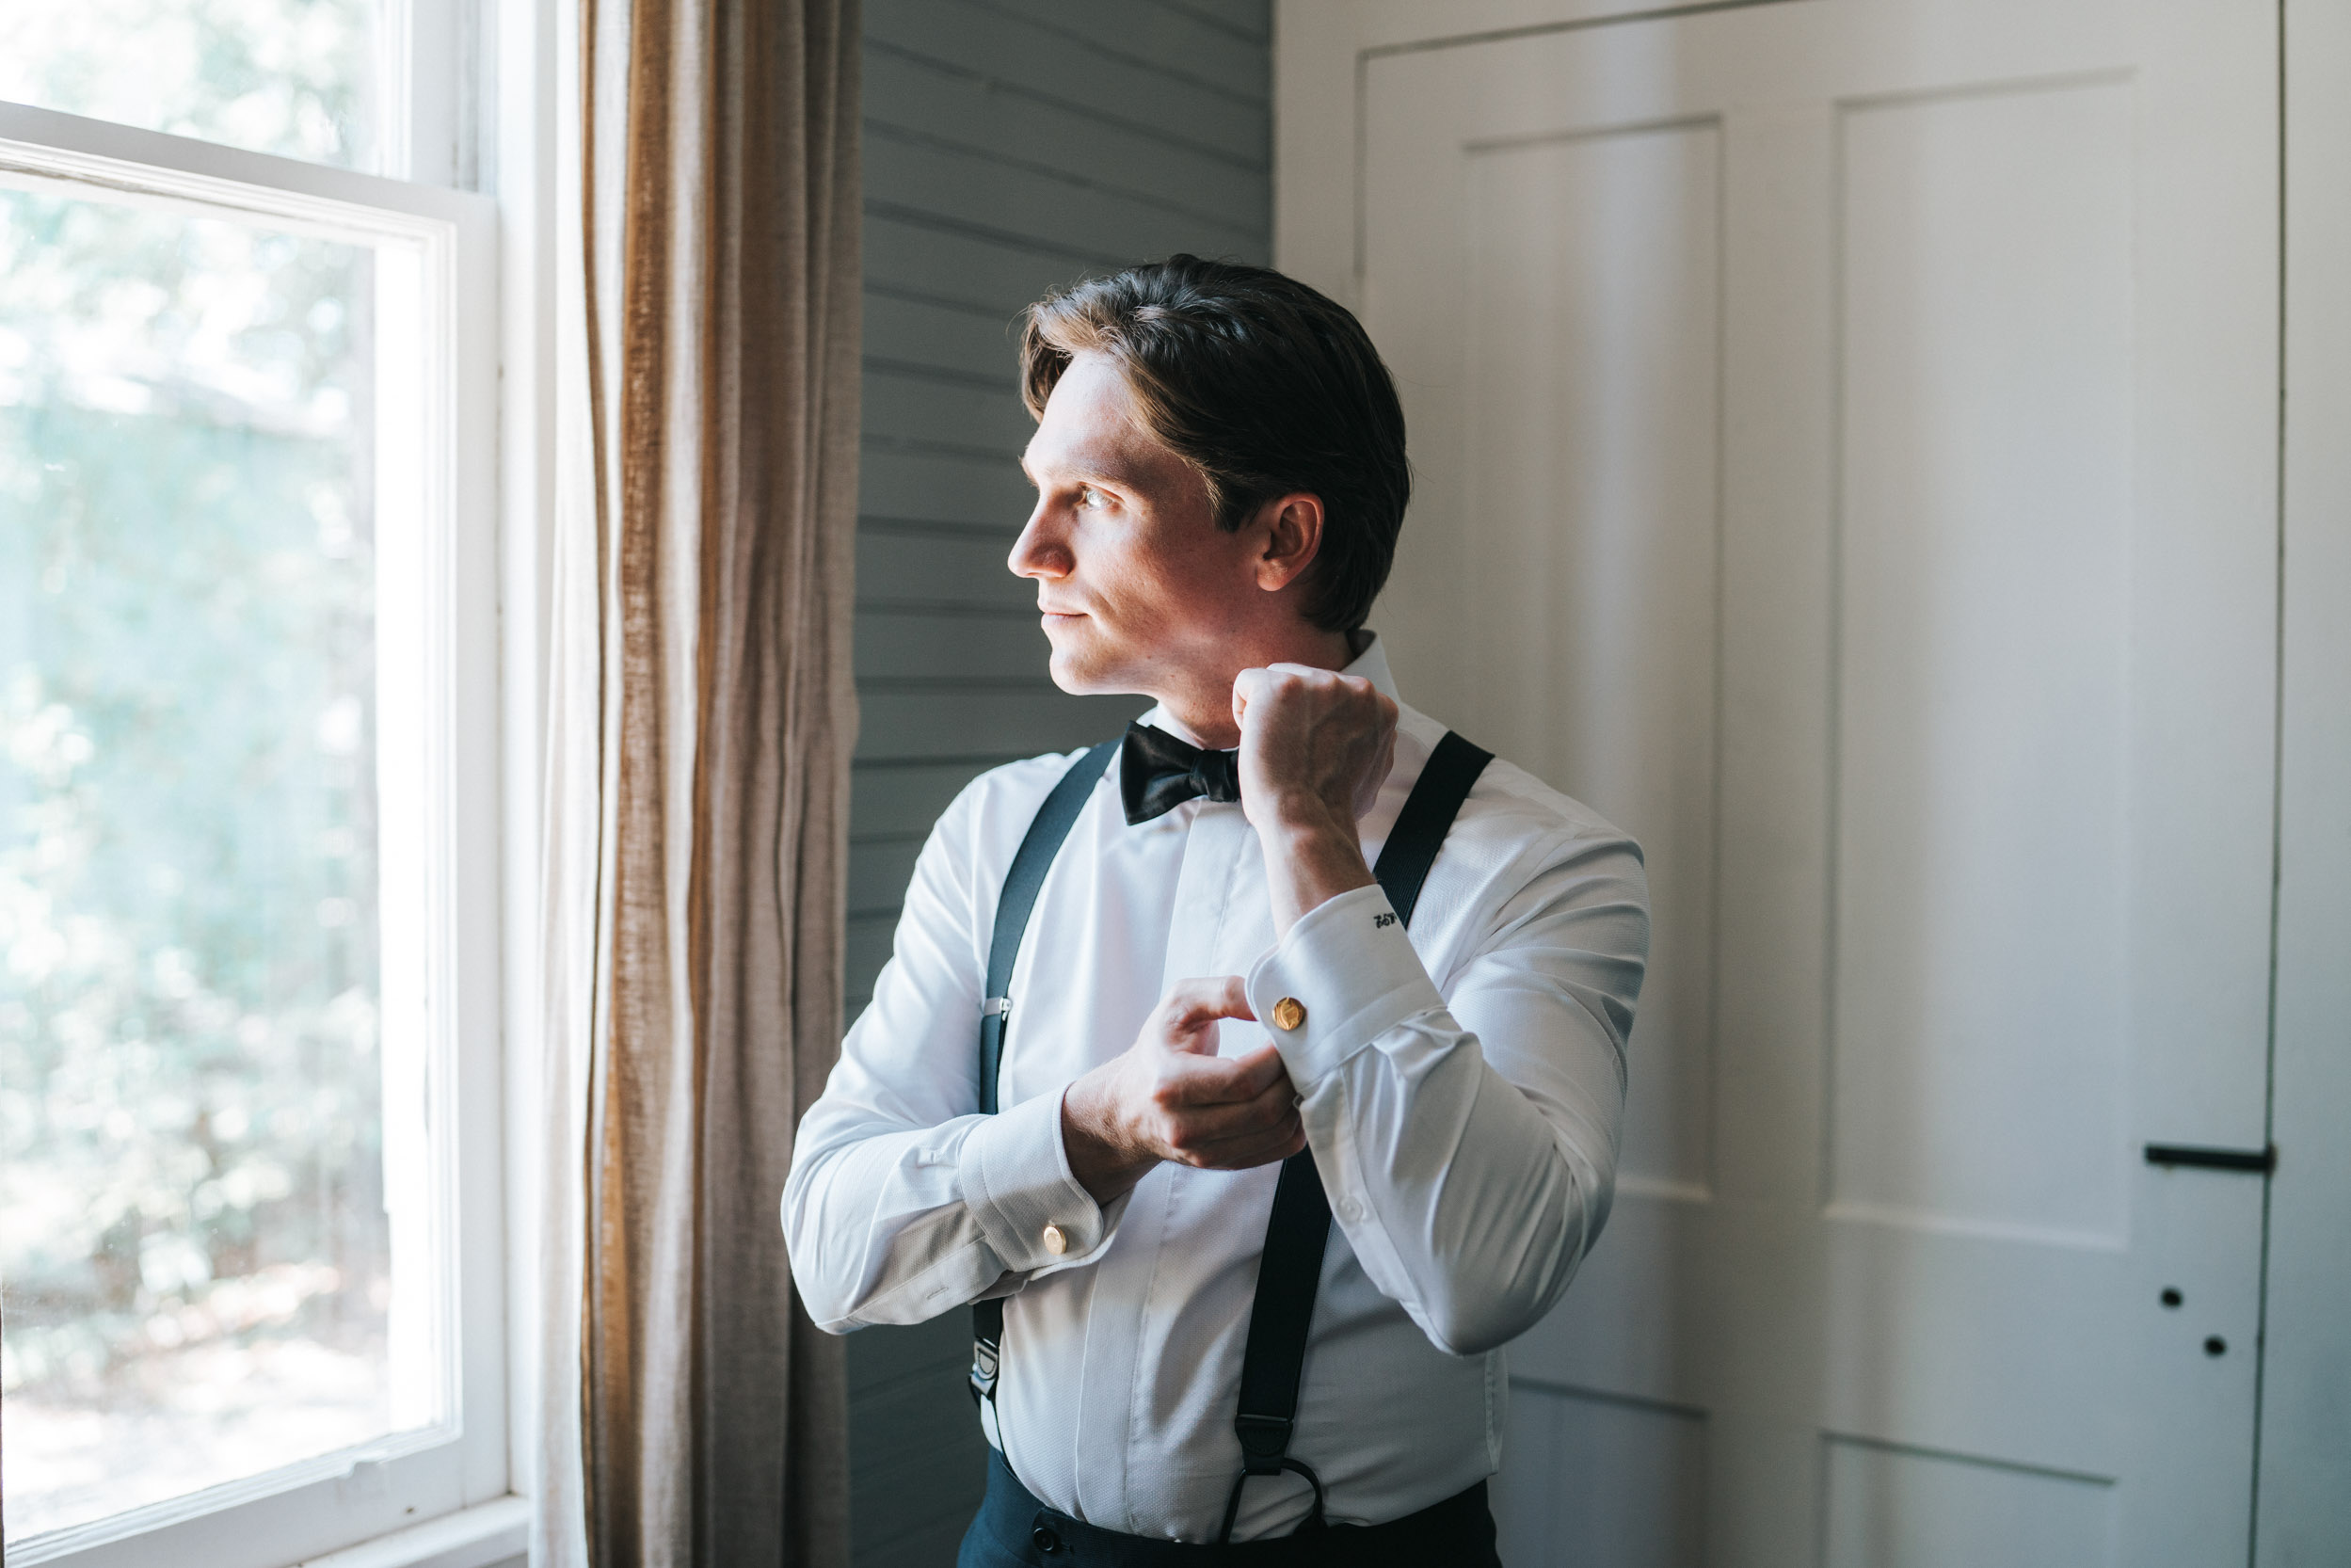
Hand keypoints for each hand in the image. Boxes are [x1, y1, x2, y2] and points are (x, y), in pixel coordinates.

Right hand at [1059, 977, 1304, 1204]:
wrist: (1130, 1105)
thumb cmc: (1160, 1047)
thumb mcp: (1180, 1005)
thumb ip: (1225, 994)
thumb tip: (1275, 1003)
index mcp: (1168, 1083)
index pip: (1241, 1079)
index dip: (1276, 1057)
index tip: (1288, 1034)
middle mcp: (1183, 1127)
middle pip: (1263, 1110)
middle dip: (1292, 1077)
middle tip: (1299, 1052)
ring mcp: (1203, 1153)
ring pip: (1276, 1133)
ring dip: (1298, 1101)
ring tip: (1295, 1071)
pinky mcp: (1221, 1164)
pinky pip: (1277, 1149)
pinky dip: (1294, 1123)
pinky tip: (1289, 1098)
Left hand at [1231, 664, 1396, 934]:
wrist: (1307, 822)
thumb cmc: (1330, 808)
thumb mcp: (1369, 769)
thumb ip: (1363, 740)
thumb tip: (1350, 738)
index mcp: (1381, 708)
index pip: (1335, 694)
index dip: (1316, 723)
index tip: (1312, 753)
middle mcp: (1358, 689)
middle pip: (1307, 679)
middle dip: (1293, 713)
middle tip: (1292, 753)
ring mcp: (1321, 684)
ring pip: (1277, 678)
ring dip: (1270, 712)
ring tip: (1276, 747)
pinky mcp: (1282, 687)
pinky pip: (1247, 682)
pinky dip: (1243, 711)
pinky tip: (1256, 740)